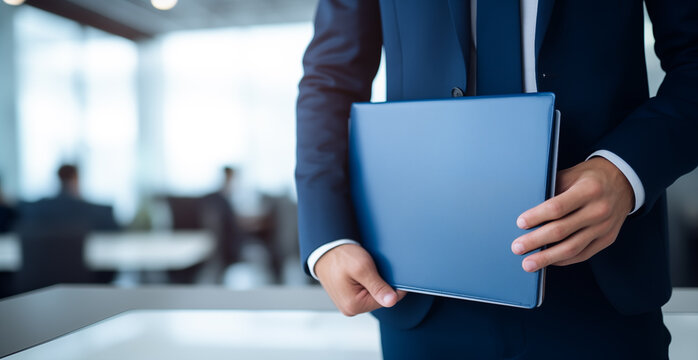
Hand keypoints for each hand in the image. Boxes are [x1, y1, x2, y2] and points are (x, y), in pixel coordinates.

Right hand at [315, 244, 406, 315]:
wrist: (325, 249)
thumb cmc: (339, 257)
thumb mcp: (362, 268)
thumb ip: (378, 286)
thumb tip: (391, 301)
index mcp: (354, 305)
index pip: (386, 300)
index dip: (393, 286)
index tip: (393, 274)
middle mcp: (350, 308)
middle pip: (379, 299)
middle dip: (381, 284)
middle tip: (373, 269)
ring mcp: (348, 304)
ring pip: (373, 295)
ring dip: (374, 283)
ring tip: (365, 270)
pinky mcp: (348, 297)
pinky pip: (365, 293)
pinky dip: (367, 283)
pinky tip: (362, 274)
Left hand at [511, 157, 634, 271]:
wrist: (623, 182)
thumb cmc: (589, 178)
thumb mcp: (571, 175)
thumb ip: (552, 191)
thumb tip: (528, 210)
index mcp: (588, 190)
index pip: (557, 207)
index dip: (536, 217)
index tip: (520, 224)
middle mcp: (598, 210)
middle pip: (561, 231)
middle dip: (535, 241)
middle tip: (517, 248)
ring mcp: (604, 227)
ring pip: (572, 248)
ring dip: (547, 258)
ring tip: (529, 263)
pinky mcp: (607, 239)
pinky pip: (583, 254)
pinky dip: (563, 260)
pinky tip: (549, 261)